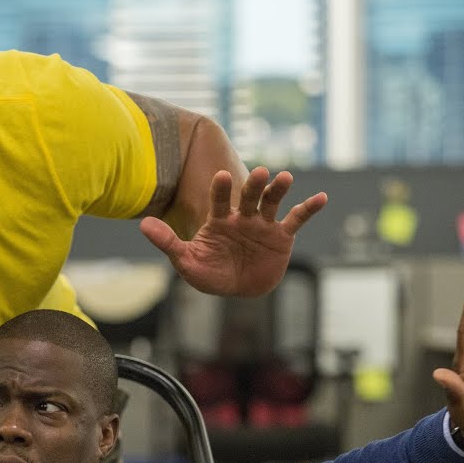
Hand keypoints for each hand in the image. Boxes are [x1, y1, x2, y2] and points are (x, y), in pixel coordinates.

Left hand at [139, 166, 326, 296]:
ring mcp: (263, 225)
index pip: (220, 200)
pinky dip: (309, 208)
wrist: (236, 290)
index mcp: (219, 220)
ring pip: (272, 202)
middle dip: (253, 185)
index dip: (222, 189)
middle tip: (259, 172)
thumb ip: (168, 242)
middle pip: (249, 196)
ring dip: (279, 189)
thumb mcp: (186, 261)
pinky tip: (321, 197)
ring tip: (285, 177)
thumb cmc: (209, 274)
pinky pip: (296, 219)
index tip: (223, 175)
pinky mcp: (281, 237)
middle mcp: (242, 217)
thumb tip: (142, 225)